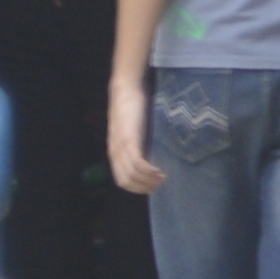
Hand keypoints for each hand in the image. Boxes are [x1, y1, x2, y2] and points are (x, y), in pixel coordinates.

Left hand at [107, 75, 156, 197]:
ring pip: (132, 175)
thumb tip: (156, 155)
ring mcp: (121, 147)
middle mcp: (115, 153)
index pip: (123, 181)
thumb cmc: (133, 107)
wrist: (126, 90)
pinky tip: (160, 170)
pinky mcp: (129, 140)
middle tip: (162, 183)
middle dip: (144, 187)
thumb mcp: (135, 130)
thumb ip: (140, 143)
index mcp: (115, 152)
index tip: (156, 185)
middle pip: (126, 182)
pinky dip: (149, 171)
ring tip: (164, 177)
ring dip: (149, 181)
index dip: (138, 188)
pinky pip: (137, 163)